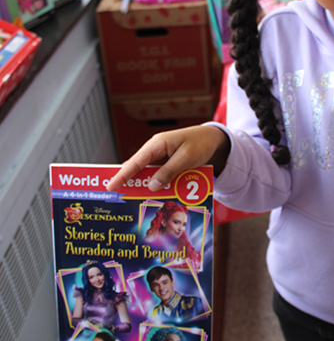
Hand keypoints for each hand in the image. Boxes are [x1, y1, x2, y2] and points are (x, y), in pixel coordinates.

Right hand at [106, 125, 230, 191]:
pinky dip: (158, 185)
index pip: (135, 162)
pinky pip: (158, 176)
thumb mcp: (186, 158)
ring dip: (145, 186)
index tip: (110, 186)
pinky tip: (157, 196)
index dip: (122, 175)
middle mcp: (155, 150)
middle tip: (118, 198)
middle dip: (128, 182)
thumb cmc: (200, 144)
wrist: (214, 139)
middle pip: (138, 169)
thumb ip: (169, 171)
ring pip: (148, 174)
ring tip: (136, 201)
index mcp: (157, 145)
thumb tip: (152, 186)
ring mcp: (161, 157)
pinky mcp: (167, 163)